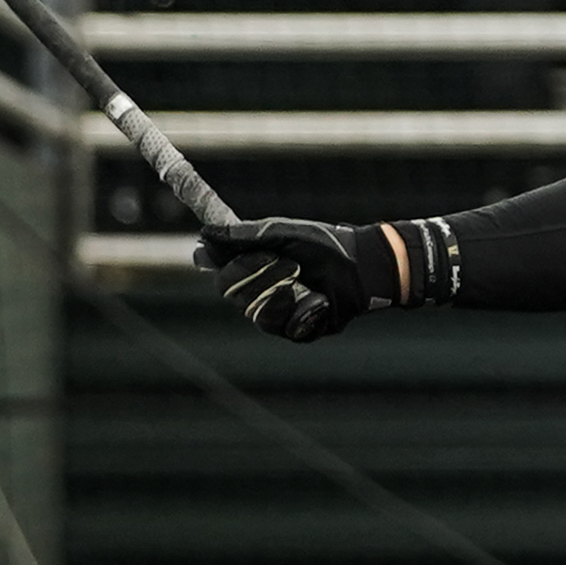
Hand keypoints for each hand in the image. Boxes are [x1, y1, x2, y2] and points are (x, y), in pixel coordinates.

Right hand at [194, 216, 400, 342]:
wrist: (361, 267)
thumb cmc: (323, 245)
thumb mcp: (280, 234)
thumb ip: (244, 236)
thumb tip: (204, 236)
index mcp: (252, 267)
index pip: (220, 273)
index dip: (220, 265)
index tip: (223, 254)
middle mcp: (259, 292)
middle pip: (231, 293)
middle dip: (254, 273)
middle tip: (283, 260)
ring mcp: (277, 313)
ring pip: (255, 312)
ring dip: (278, 290)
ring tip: (301, 274)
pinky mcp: (296, 331)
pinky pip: (282, 327)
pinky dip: (299, 308)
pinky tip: (317, 297)